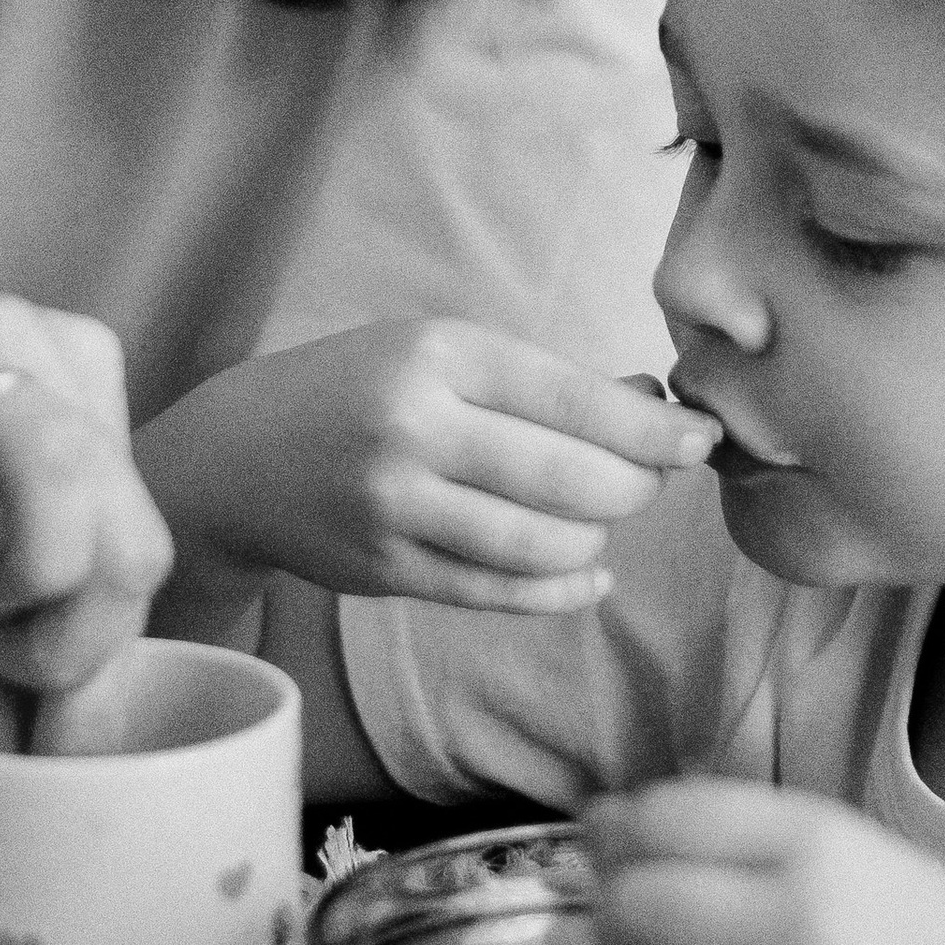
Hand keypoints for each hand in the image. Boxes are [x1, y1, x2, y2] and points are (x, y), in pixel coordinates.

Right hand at [141, 327, 715, 618]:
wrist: (240, 454)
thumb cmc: (362, 389)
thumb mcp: (442, 353)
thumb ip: (544, 381)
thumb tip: (655, 401)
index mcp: (438, 356)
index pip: (573, 398)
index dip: (652, 427)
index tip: (704, 438)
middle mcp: (414, 428)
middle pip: (567, 477)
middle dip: (634, 485)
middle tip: (652, 480)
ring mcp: (395, 507)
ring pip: (538, 543)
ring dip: (595, 539)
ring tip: (602, 521)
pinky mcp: (384, 570)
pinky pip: (497, 591)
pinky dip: (559, 589)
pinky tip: (587, 574)